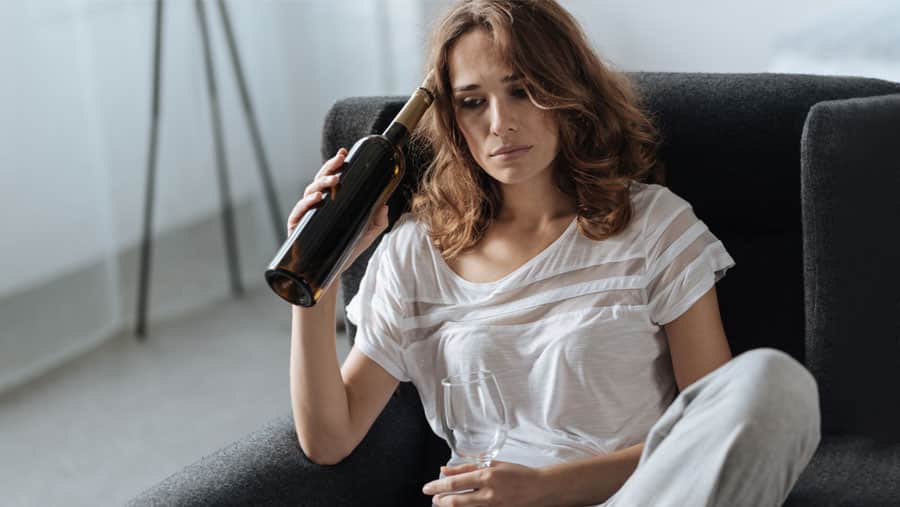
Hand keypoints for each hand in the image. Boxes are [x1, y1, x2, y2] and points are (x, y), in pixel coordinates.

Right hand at [286, 147, 389, 267]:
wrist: (331, 276)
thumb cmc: (345, 252)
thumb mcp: (366, 236)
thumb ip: (377, 222)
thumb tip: (385, 205)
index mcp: (329, 203)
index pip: (330, 179)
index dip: (335, 165)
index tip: (345, 153)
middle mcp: (315, 206)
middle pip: (319, 181)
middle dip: (329, 168)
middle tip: (340, 161)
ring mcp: (305, 216)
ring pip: (309, 192)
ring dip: (321, 183)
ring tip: (334, 180)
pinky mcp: (297, 229)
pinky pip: (299, 212)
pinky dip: (307, 203)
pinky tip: (318, 198)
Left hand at [423, 461, 550, 506]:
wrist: (539, 489)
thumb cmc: (516, 473)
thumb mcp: (492, 464)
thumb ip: (467, 467)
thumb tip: (445, 469)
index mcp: (487, 476)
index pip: (456, 483)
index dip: (438, 486)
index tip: (427, 488)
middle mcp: (489, 493)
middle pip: (457, 501)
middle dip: (441, 500)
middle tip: (433, 498)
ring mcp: (493, 506)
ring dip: (450, 506)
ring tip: (443, 503)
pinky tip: (460, 506)